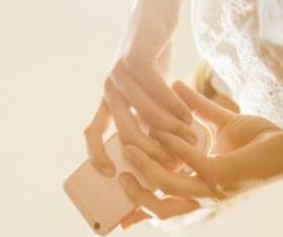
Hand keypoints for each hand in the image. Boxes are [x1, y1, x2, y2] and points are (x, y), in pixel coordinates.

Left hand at [85, 0, 191, 175]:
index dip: (96, 156)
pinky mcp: (137, 59)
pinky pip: (155, 91)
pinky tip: (188, 117)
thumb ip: (151, 119)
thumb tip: (163, 155)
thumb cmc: (154, 57)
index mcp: (108, 100)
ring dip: (170, 131)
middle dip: (151, 153)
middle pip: (125, 132)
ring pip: (144, 114)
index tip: (110, 175)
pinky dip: (173, 107)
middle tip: (174, 165)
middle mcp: (109, 89)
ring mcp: (120, 73)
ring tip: (190, 140)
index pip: (92, 133)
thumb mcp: (149, 93)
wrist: (156, 14)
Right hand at [119, 81, 282, 215]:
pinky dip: (173, 148)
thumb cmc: (260, 141)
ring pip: (167, 188)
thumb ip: (195, 112)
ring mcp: (214, 192)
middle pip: (159, 211)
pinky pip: (188, 165)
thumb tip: (176, 85)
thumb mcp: (219, 126)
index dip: (138, 211)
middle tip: (119, 172)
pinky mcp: (223, 178)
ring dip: (146, 167)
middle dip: (135, 196)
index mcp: (200, 194)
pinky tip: (163, 132)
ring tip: (130, 147)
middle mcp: (205, 200)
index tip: (118, 207)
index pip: (163, 209)